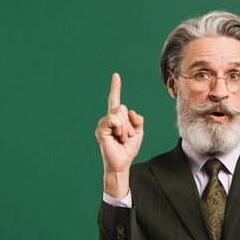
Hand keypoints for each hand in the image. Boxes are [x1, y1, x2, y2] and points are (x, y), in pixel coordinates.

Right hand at [95, 73, 143, 198]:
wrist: (121, 163)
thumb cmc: (128, 149)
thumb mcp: (138, 133)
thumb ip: (138, 120)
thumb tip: (131, 112)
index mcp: (116, 119)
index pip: (115, 100)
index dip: (115, 88)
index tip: (116, 75)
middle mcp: (108, 119)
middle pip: (123, 108)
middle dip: (130, 123)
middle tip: (126, 136)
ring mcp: (103, 124)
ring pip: (119, 112)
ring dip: (126, 127)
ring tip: (122, 138)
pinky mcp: (101, 129)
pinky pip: (114, 119)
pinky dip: (120, 128)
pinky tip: (118, 136)